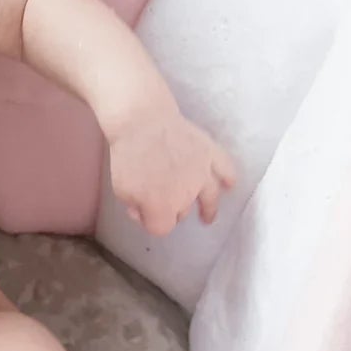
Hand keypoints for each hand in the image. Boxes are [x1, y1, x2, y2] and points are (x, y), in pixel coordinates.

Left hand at [108, 107, 236, 236]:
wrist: (142, 122)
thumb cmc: (128, 157)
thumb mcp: (121, 188)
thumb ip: (135, 206)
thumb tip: (143, 213)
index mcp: (164, 208)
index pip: (162, 228)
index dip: (152, 222)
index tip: (144, 213)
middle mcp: (188, 196)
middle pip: (182, 211)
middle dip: (174, 210)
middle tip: (165, 200)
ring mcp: (203, 174)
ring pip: (211, 197)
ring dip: (210, 208)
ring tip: (208, 216)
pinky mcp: (211, 153)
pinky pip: (226, 169)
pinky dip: (228, 178)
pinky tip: (229, 184)